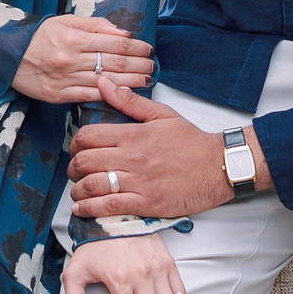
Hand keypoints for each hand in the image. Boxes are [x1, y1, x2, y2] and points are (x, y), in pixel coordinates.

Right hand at [13, 15, 152, 103]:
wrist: (7, 56)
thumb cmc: (38, 36)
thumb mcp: (65, 21)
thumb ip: (96, 25)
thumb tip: (123, 31)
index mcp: (74, 38)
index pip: (115, 42)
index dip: (136, 46)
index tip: (148, 49)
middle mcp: (71, 59)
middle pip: (114, 63)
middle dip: (138, 64)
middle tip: (153, 66)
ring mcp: (65, 79)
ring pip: (106, 81)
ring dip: (131, 81)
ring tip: (147, 80)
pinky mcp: (58, 95)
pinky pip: (89, 96)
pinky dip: (109, 95)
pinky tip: (125, 94)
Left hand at [67, 79, 238, 219]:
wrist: (219, 166)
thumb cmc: (192, 141)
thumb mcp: (162, 114)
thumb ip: (129, 101)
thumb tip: (103, 83)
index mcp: (134, 135)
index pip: (88, 137)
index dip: (75, 144)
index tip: (76, 150)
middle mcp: (132, 158)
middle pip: (84, 162)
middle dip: (72, 168)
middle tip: (75, 171)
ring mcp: (139, 182)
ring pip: (92, 186)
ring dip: (77, 190)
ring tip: (77, 192)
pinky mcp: (147, 203)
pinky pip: (109, 207)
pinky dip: (89, 209)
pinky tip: (81, 209)